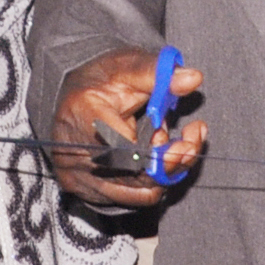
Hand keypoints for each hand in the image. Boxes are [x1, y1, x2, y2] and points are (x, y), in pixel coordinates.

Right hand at [50, 47, 205, 208]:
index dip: (163, 146)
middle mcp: (75, 152)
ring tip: (176, 144)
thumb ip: (160, 74)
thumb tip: (193, 79)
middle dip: (175, 157)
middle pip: (137, 173)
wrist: (70, 100)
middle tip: (191, 138)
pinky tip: (160, 158)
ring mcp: (79, 176)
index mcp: (84, 114)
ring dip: (169, 169)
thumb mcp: (126, 67)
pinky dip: (155, 180)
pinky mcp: (87, 190)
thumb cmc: (98, 82)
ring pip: (140, 190)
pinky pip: (134, 197)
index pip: (128, 146)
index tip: (190, 132)